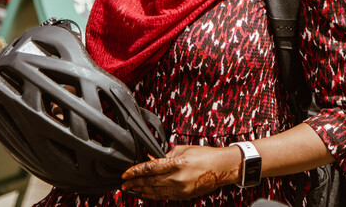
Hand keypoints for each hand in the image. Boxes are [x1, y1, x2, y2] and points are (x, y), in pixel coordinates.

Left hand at [121, 144, 240, 199]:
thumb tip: (151, 160)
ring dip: (141, 190)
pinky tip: (146, 193)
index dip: (135, 171)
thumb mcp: (183, 149)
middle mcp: (178, 178)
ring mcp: (181, 189)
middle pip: (150, 181)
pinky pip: (164, 197)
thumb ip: (165, 155)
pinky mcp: (184, 196)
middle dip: (135, 182)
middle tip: (124, 184)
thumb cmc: (204, 154)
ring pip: (156, 191)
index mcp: (177, 163)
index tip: (125, 174)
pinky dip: (153, 195)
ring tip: (131, 189)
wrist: (222, 167)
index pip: (150, 168)